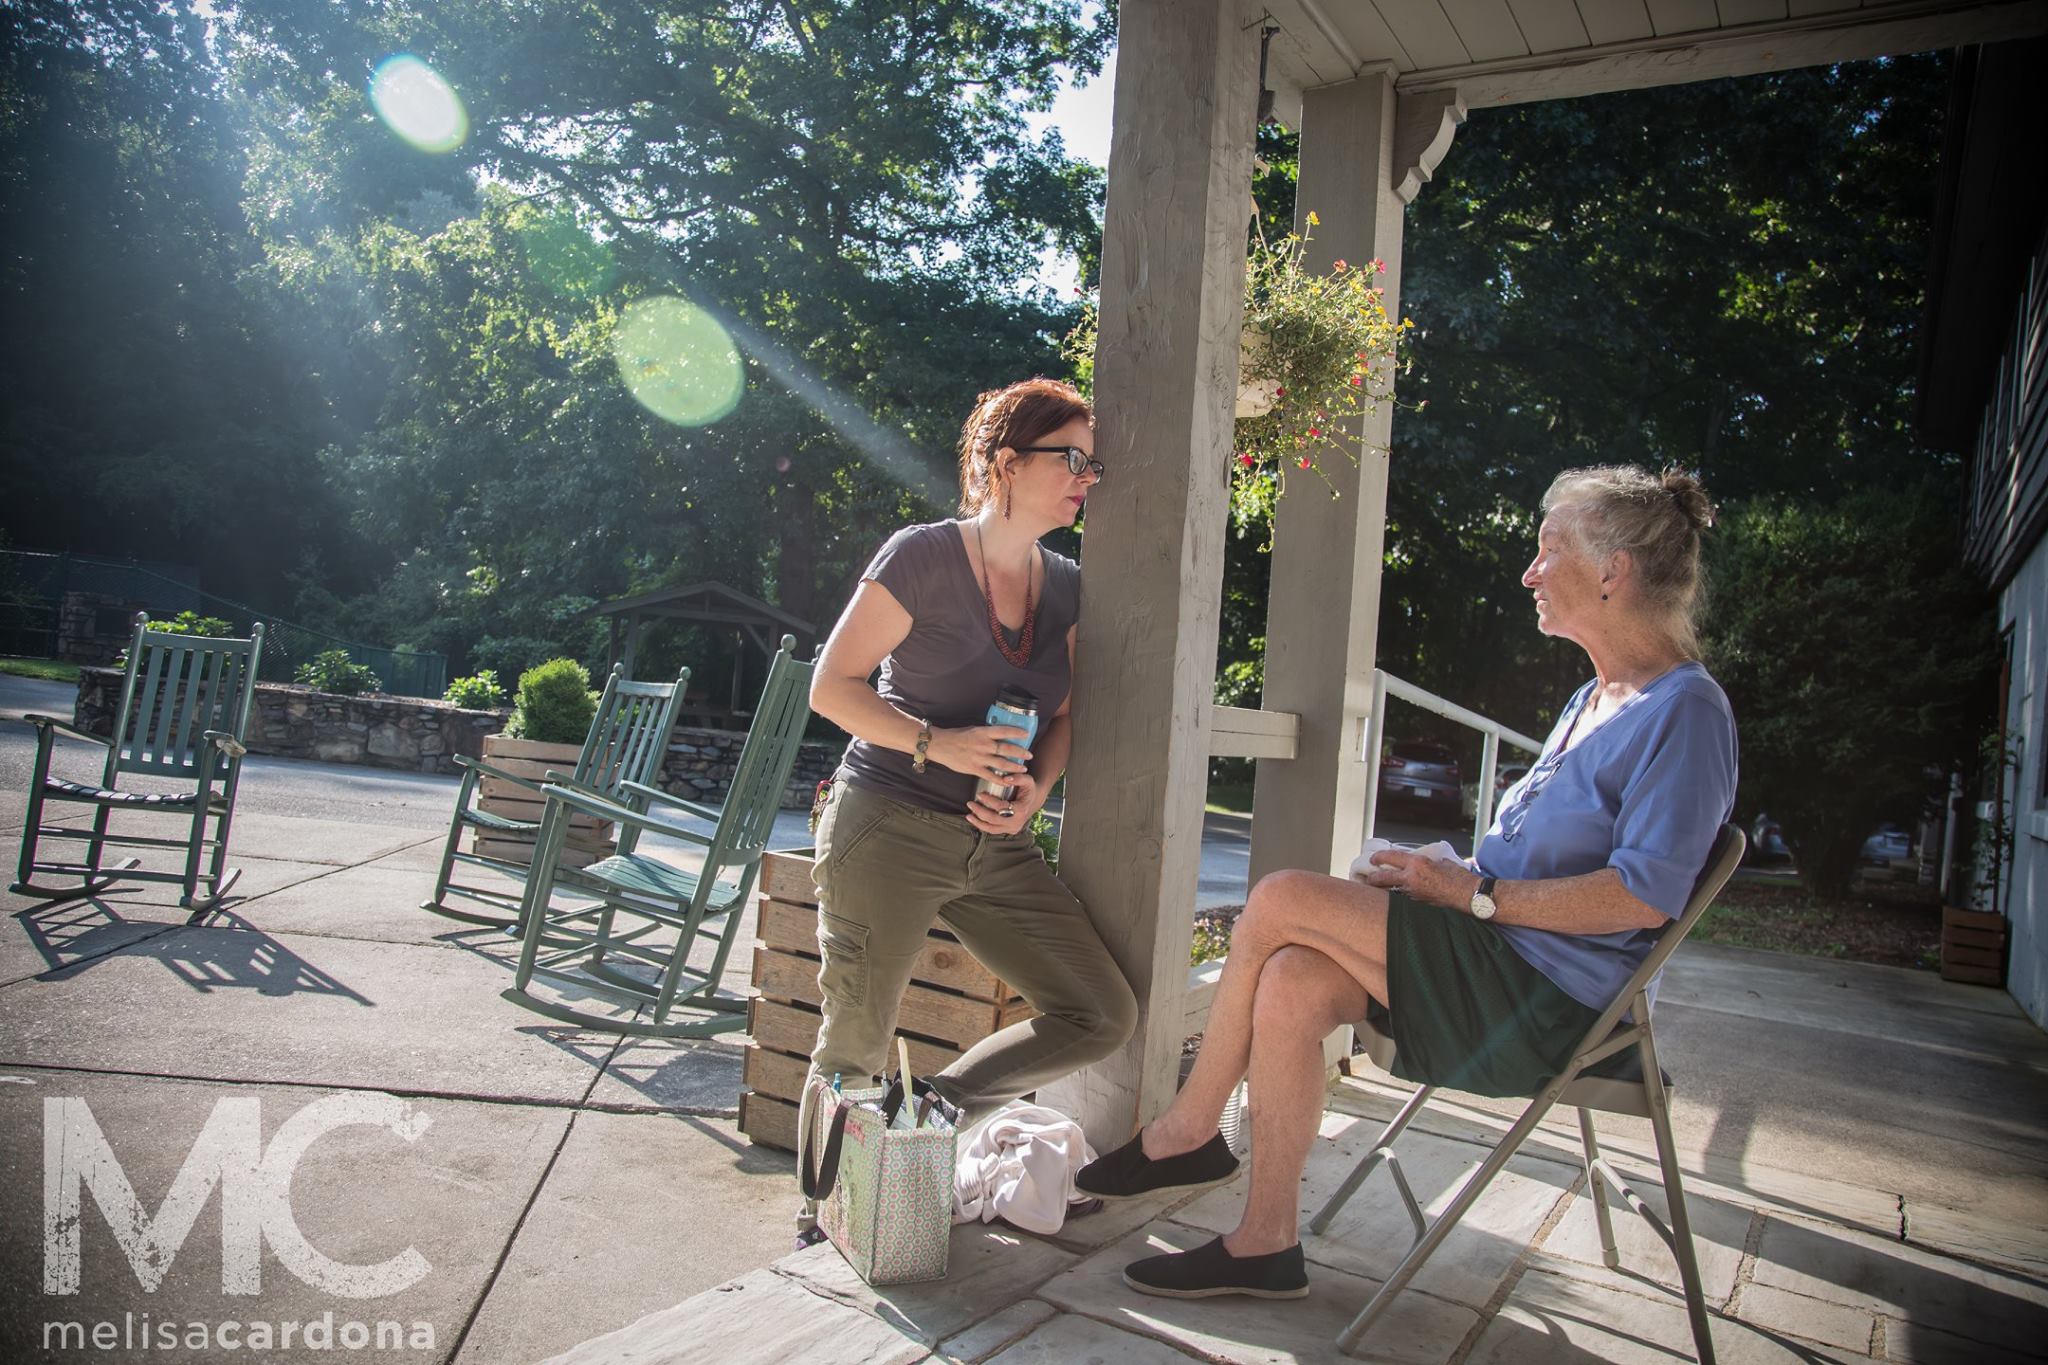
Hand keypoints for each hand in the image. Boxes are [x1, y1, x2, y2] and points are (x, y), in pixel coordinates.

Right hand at [926, 724, 1032, 782]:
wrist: (940, 745)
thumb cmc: (956, 736)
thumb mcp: (973, 730)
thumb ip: (986, 733)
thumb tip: (1000, 734)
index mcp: (982, 732)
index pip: (1003, 731)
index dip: (1016, 732)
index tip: (1026, 734)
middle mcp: (983, 745)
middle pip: (1006, 749)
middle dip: (1020, 752)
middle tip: (1029, 755)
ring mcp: (979, 757)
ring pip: (1001, 763)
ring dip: (1014, 767)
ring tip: (1023, 768)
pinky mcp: (974, 768)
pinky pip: (990, 775)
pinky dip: (1000, 779)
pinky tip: (1008, 782)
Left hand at [966, 770, 1038, 835]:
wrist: (1033, 801)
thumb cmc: (1028, 789)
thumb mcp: (1027, 780)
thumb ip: (1018, 777)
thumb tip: (1005, 778)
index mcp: (1021, 810)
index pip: (1001, 807)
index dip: (989, 801)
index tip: (979, 794)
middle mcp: (1017, 822)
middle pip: (994, 820)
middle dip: (980, 812)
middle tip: (970, 803)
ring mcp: (1013, 828)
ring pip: (992, 829)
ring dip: (978, 823)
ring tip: (968, 815)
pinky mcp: (1008, 831)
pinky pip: (993, 831)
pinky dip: (982, 826)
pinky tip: (974, 820)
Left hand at [1359, 849, 1478, 909]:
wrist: (1469, 895)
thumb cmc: (1459, 878)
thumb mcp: (1442, 861)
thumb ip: (1427, 861)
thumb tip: (1421, 863)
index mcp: (1417, 864)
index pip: (1390, 857)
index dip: (1379, 857)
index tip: (1373, 858)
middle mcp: (1411, 879)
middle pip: (1383, 878)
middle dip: (1373, 878)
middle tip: (1368, 876)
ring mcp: (1413, 893)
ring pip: (1391, 890)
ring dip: (1383, 889)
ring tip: (1376, 887)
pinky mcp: (1418, 903)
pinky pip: (1403, 897)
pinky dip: (1398, 895)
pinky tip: (1395, 895)